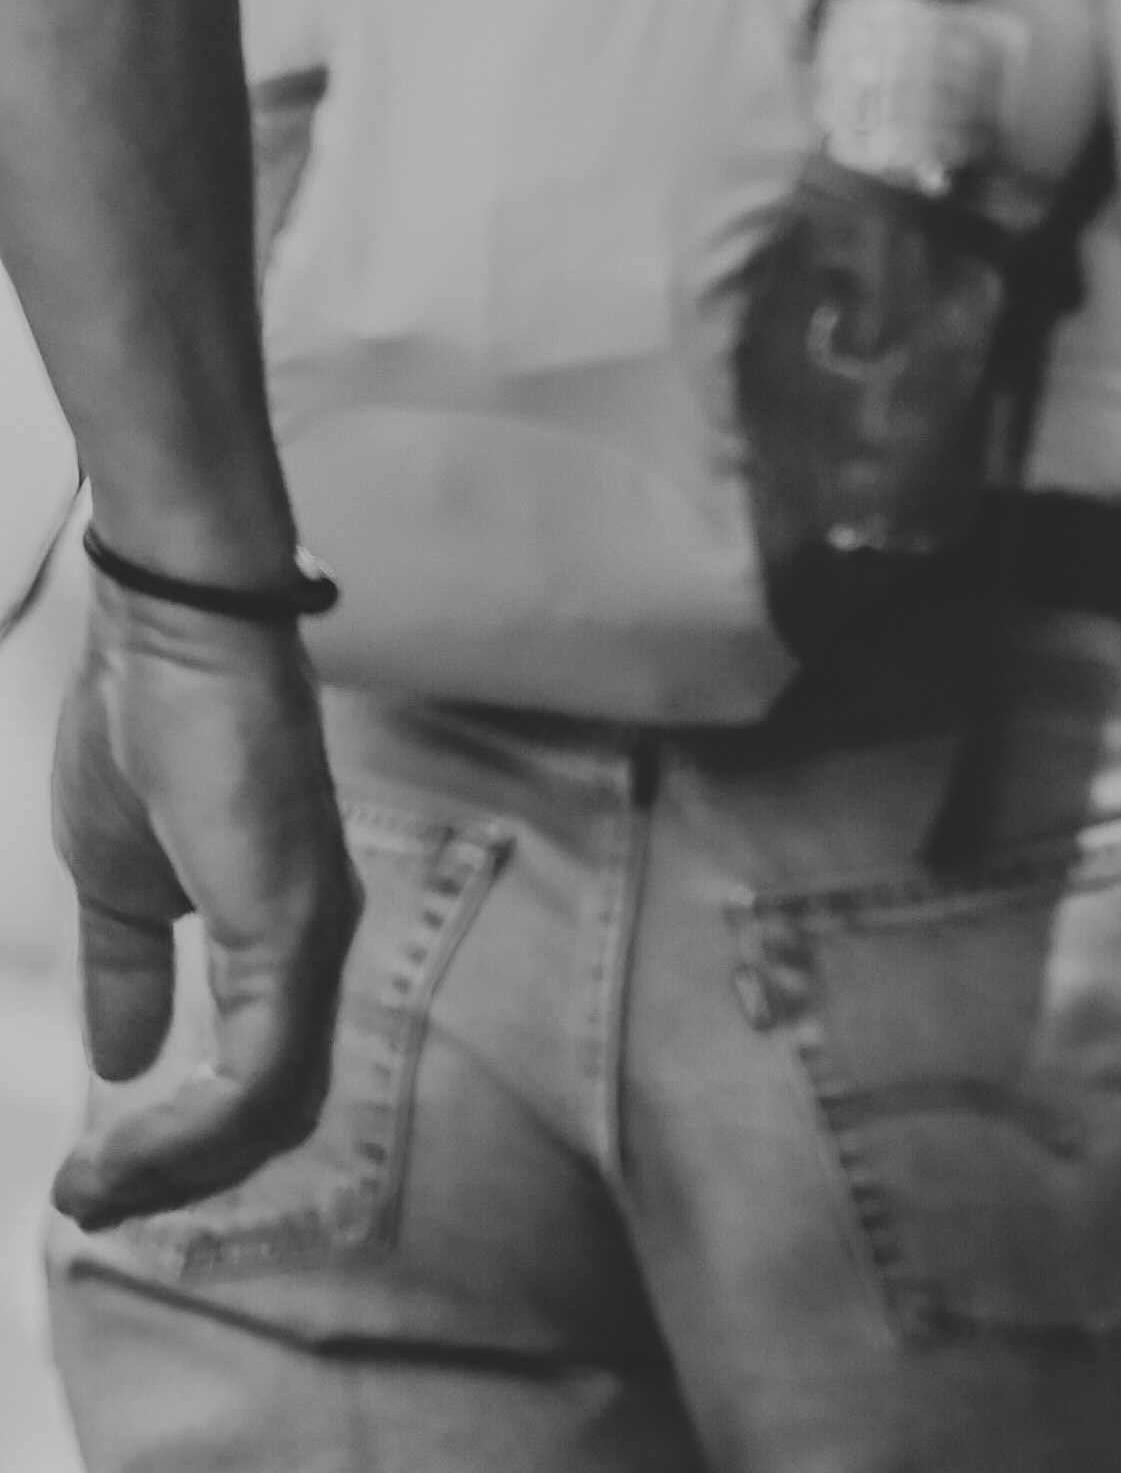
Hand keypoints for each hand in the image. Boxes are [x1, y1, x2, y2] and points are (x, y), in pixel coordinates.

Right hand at [47, 592, 355, 1229]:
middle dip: (177, 1179)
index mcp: (282, 932)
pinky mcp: (295, 923)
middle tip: (89, 1204)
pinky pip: (256, 1074)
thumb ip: (128, 973)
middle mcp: (317, 940)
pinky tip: (120, 1146)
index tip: (93, 1184)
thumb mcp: (119, 883)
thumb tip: (122, 1065)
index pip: (258, 1083)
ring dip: (174, 1169)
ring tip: (91, 1187)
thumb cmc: (147, 726)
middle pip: (272, 1116)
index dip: (181, 1149)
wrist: (165, 630)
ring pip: (268, 1111)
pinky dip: (186, 1132)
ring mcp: (316, 932)